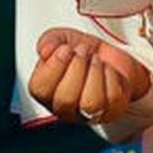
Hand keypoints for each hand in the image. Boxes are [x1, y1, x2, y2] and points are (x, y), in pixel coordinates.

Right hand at [27, 27, 151, 125]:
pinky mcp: (111, 111)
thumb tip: (45, 50)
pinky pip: (112, 97)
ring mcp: (88, 113)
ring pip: (90, 103)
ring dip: (94, 73)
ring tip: (95, 59)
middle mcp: (64, 107)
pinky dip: (111, 76)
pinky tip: (107, 69)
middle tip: (83, 50)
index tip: (65, 48)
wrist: (111, 57)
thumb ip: (49, 41)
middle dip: (77, 67)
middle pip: (65, 99)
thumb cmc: (84, 53)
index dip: (54, 66)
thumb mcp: (63, 39)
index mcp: (46, 91)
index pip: (40, 89)